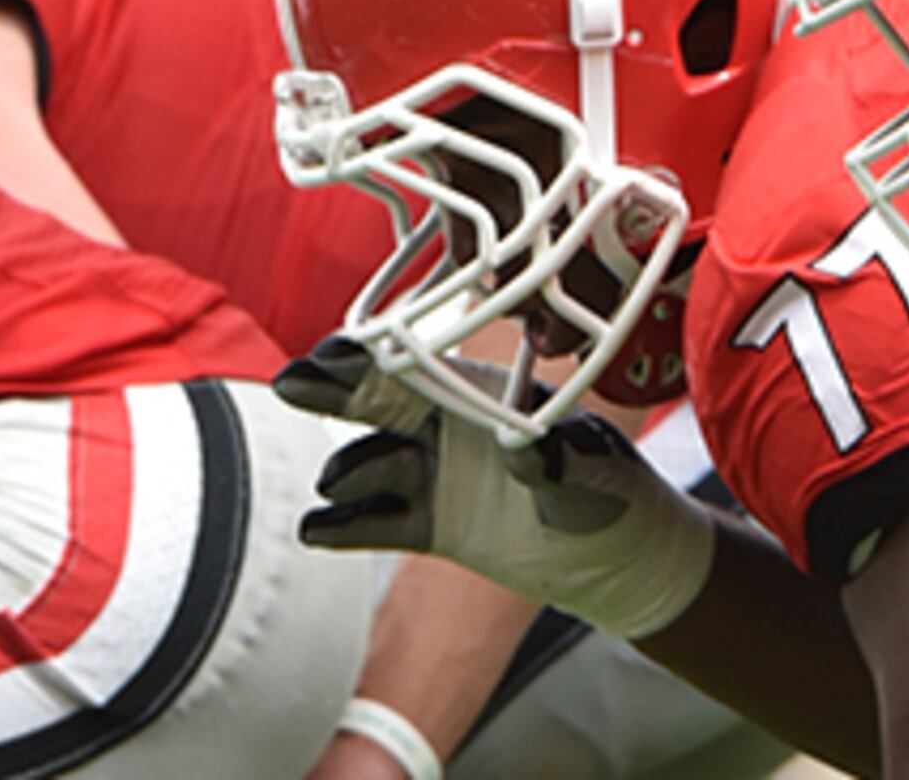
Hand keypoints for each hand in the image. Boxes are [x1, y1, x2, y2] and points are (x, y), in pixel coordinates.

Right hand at [273, 338, 717, 639]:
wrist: (618, 558)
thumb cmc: (612, 488)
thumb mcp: (587, 464)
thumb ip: (551, 456)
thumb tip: (524, 446)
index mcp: (484, 390)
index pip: (419, 360)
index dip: (373, 352)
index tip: (333, 351)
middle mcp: (451, 424)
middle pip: (378, 399)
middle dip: (333, 390)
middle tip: (290, 384)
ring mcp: (436, 473)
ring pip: (371, 463)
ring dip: (347, 471)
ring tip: (337, 486)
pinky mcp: (431, 525)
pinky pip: (377, 522)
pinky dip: (344, 527)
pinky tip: (317, 531)